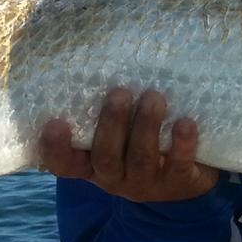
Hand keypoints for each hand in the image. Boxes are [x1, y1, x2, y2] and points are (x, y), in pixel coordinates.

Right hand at [39, 87, 219, 202]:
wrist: (185, 177)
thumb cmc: (138, 141)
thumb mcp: (116, 132)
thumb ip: (101, 110)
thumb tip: (98, 59)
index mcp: (91, 164)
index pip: (64, 164)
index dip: (56, 148)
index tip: (55, 123)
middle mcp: (114, 177)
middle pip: (106, 158)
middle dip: (111, 125)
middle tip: (119, 94)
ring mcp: (146, 183)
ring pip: (141, 158)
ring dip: (146, 126)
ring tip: (153, 98)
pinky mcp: (177, 182)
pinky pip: (179, 166)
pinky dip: (182, 144)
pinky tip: (186, 123)